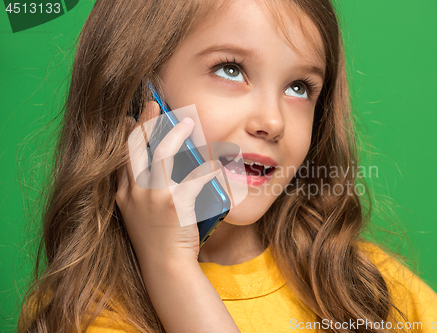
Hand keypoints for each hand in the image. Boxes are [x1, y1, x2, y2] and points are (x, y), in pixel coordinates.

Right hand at [116, 101, 220, 263]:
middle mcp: (134, 192)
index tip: (133, 119)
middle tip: (153, 105)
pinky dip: (207, 167)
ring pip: (161, 152)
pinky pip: (195, 176)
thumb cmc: (156, 240)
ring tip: (186, 122)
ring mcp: (153, 196)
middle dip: (144, 121)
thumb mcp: (136, 215)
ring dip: (175, 133)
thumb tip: (150, 168)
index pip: (121, 156)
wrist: (165, 266)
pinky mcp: (176, 203)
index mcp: (123, 194)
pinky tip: (215, 162)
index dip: (127, 134)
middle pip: (135, 146)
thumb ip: (139, 192)